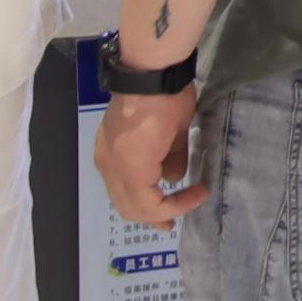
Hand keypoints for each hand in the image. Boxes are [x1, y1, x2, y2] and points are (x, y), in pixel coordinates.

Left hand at [96, 85, 205, 226]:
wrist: (154, 77)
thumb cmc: (162, 95)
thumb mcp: (170, 131)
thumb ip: (170, 157)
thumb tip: (173, 177)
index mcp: (113, 153)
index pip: (126, 190)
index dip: (150, 204)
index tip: (178, 202)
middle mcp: (108, 165)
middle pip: (127, 206)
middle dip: (153, 217)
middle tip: (172, 223)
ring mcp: (115, 169)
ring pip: (135, 207)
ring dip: (164, 211)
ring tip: (191, 202)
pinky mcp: (129, 171)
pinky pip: (148, 200)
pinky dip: (171, 203)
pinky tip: (193, 194)